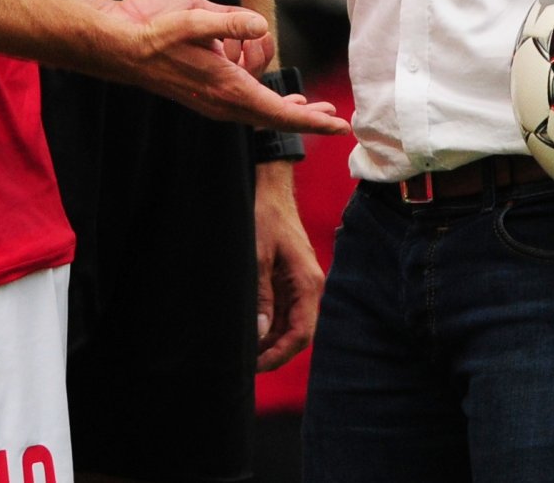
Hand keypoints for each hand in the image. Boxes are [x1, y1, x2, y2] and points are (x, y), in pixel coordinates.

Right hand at [111, 0, 349, 136]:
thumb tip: (260, 25)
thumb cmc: (153, 31)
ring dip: (275, 85)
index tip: (340, 126)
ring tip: (278, 71)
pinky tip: (256, 63)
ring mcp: (214, 96)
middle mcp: (223, 98)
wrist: (119, 43)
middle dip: (306, 115)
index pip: (279, 111)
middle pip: (275, 114)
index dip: (312, 120)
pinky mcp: (206, 87)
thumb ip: (229, 22)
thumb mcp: (194, 18)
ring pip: (259, 98)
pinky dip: (258, 78)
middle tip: (335, 116)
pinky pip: (244, 90)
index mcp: (227, 88)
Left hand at [253, 163, 324, 371]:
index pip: (301, 333)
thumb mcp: (258, 257)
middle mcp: (309, 287)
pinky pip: (283, 310)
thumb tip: (261, 331)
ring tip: (244, 351)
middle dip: (274, 351)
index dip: (280, 354)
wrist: (269, 190)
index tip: (256, 365)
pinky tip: (250, 330)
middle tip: (245, 364)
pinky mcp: (289, 279)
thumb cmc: (265, 218)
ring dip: (271, 340)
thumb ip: (261, 295)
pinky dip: (269, 324)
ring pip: (290, 324)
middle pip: (297, 332)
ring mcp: (299, 284)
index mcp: (307, 283)